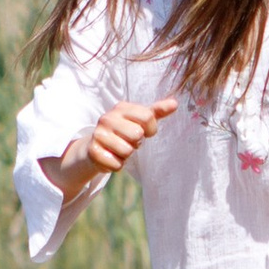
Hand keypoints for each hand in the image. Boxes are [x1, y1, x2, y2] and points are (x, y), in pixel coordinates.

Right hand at [52, 97, 170, 198]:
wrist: (97, 146)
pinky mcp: (93, 151)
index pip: (147, 117)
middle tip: (128, 141)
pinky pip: (117, 164)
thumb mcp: (140, 119)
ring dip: (126, 154)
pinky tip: (111, 156)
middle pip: (137, 134)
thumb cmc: (124, 131)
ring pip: (127, 151)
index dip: (150, 129)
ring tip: (119, 149)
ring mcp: (98, 134)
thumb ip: (157, 112)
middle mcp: (107, 118)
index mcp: (120, 107)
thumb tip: (175, 103)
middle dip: (136, 143)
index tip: (144, 132)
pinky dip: (117, 164)